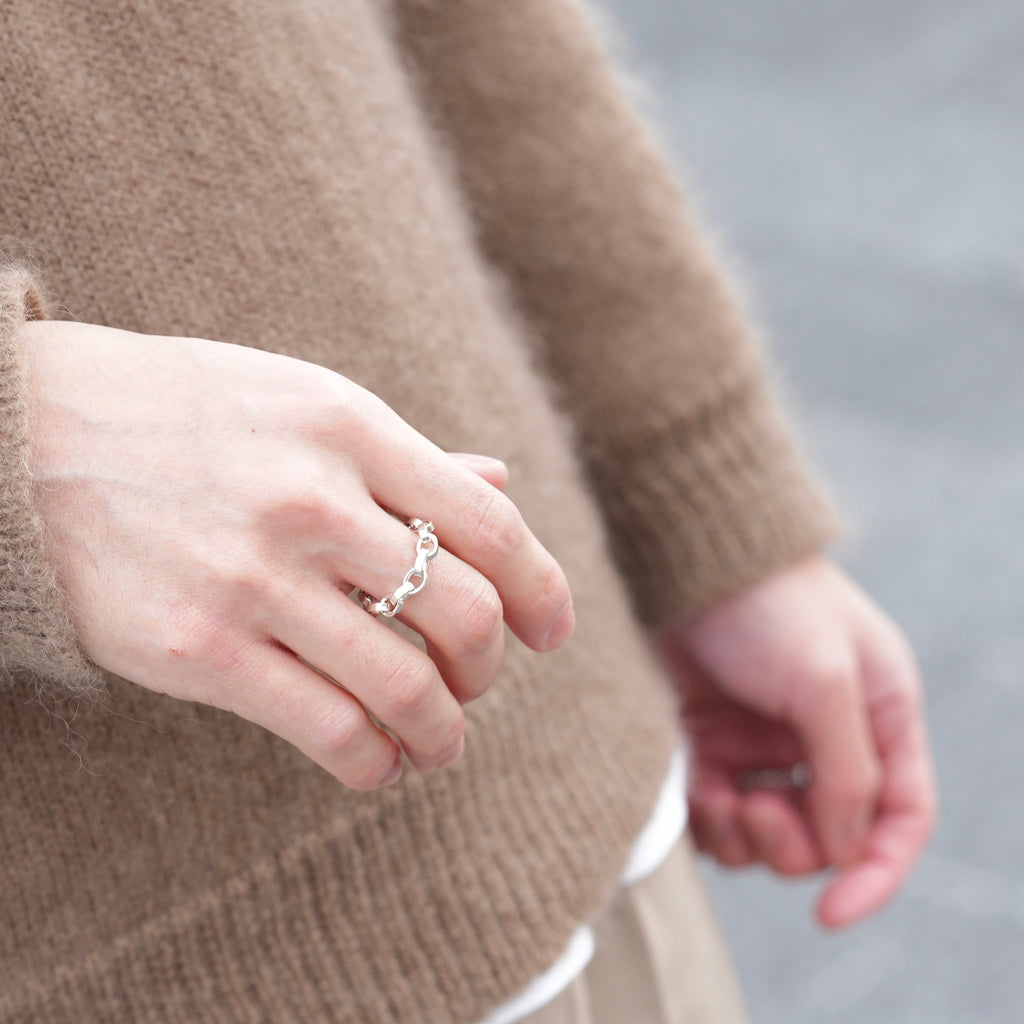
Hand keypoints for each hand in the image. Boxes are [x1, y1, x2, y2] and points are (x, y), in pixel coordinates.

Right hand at [18, 320, 573, 789]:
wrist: (28, 437)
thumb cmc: (186, 416)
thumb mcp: (304, 404)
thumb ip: (407, 456)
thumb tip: (499, 482)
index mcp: (349, 429)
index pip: (489, 523)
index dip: (540, 587)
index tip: (551, 629)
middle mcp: (314, 501)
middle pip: (463, 613)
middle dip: (489, 666)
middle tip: (476, 681)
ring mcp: (257, 578)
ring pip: (406, 686)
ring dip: (443, 732)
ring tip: (441, 742)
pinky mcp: (203, 649)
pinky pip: (329, 728)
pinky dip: (374, 760)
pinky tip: (376, 762)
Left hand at [650, 557, 935, 927]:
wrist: (684, 555)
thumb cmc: (767, 604)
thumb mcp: (824, 681)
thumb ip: (847, 770)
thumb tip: (847, 847)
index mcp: (880, 716)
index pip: (901, 817)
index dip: (876, 874)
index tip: (831, 913)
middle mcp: (828, 735)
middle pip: (828, 836)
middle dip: (792, 843)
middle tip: (756, 807)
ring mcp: (767, 740)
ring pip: (769, 832)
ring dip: (745, 833)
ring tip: (719, 795)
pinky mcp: (714, 738)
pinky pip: (718, 809)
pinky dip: (708, 815)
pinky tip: (696, 788)